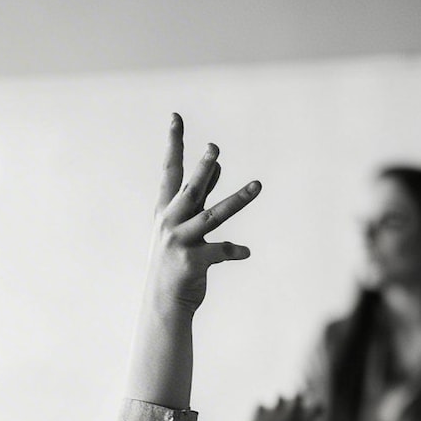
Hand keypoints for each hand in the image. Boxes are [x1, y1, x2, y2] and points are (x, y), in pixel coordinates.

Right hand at [142, 114, 259, 318]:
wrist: (162, 302)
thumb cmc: (175, 260)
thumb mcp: (183, 224)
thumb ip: (199, 196)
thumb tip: (215, 165)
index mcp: (165, 210)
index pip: (170, 170)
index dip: (174, 143)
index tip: (175, 117)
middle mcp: (170, 222)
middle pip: (191, 190)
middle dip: (202, 169)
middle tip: (214, 149)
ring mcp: (180, 242)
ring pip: (213, 216)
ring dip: (238, 200)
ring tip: (258, 185)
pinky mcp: (193, 263)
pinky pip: (221, 252)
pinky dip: (235, 251)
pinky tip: (245, 252)